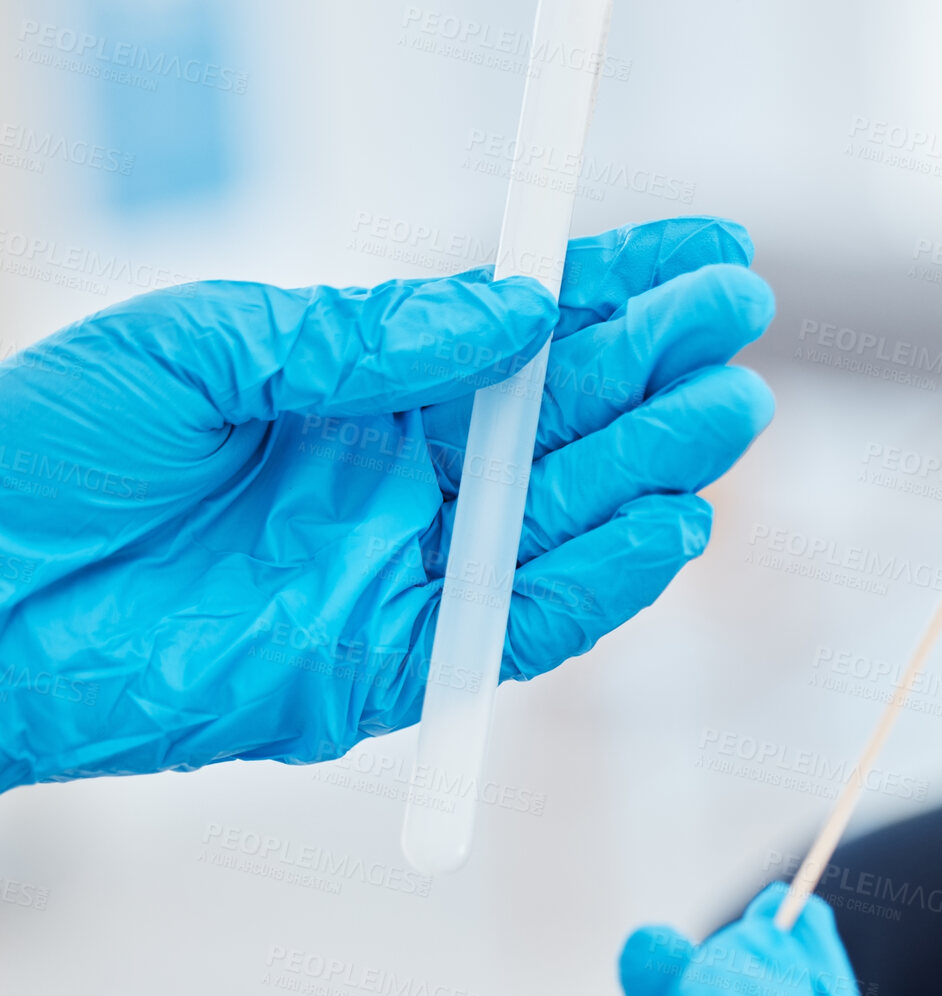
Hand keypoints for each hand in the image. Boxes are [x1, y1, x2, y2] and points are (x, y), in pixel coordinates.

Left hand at [0, 217, 774, 790]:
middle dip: (660, 370)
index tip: (707, 245)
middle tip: (739, 321)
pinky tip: (670, 527)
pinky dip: (603, 584)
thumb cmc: (53, 454)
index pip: (526, 333)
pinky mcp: (394, 671)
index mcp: (368, 390)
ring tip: (731, 412)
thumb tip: (518, 311)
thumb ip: (369, 336)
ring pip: (566, 521)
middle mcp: (406, 480)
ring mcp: (407, 575)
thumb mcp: (204, 346)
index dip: (622, 288)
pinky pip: (524, 628)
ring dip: (655, 469)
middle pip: (567, 423)